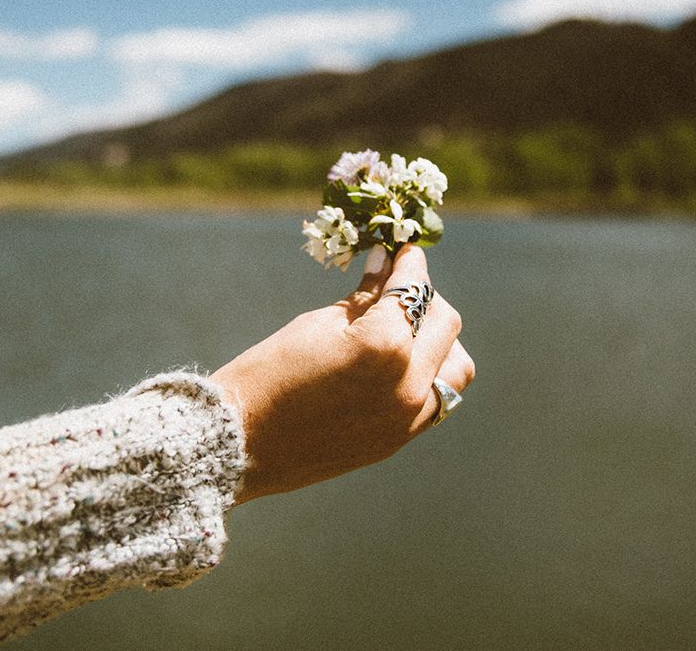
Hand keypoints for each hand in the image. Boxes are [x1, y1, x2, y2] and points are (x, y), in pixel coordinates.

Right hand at [211, 244, 474, 503]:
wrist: (240, 444)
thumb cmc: (268, 374)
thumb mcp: (318, 324)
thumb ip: (364, 297)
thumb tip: (386, 264)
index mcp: (385, 346)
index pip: (415, 290)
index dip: (410, 263)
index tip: (403, 251)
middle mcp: (408, 384)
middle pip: (446, 324)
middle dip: (426, 299)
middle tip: (399, 289)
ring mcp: (408, 418)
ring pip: (455, 367)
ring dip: (438, 342)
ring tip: (405, 332)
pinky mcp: (398, 440)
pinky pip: (435, 399)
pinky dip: (426, 374)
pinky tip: (396, 364)